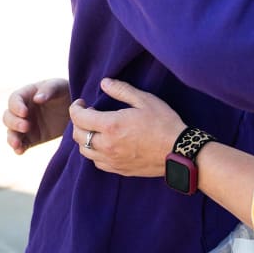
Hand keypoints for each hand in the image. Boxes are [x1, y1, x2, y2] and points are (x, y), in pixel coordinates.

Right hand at [4, 78, 70, 154]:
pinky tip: (20, 151)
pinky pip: (21, 144)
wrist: (77, 110)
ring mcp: (25, 125)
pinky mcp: (31, 138)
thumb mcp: (60, 86)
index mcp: (26, 95)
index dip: (16, 106)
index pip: (14, 99)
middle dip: (14, 123)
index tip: (25, 112)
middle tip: (26, 126)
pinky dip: (18, 148)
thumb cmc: (66, 92)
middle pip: (8, 117)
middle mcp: (22, 111)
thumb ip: (49, 89)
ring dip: (12, 138)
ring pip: (11, 132)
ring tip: (17, 143)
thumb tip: (36, 98)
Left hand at [69, 78, 186, 177]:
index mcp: (111, 125)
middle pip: (78, 135)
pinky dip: (94, 152)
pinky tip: (105, 144)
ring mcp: (111, 159)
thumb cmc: (164, 123)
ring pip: (84, 150)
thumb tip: (104, 83)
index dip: (75, 107)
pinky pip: (96, 162)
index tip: (81, 103)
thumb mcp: (145, 100)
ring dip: (85, 138)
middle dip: (78, 122)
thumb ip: (122, 90)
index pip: (79, 117)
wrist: (178, 151)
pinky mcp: (118, 169)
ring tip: (96, 129)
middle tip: (88, 114)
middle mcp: (106, 145)